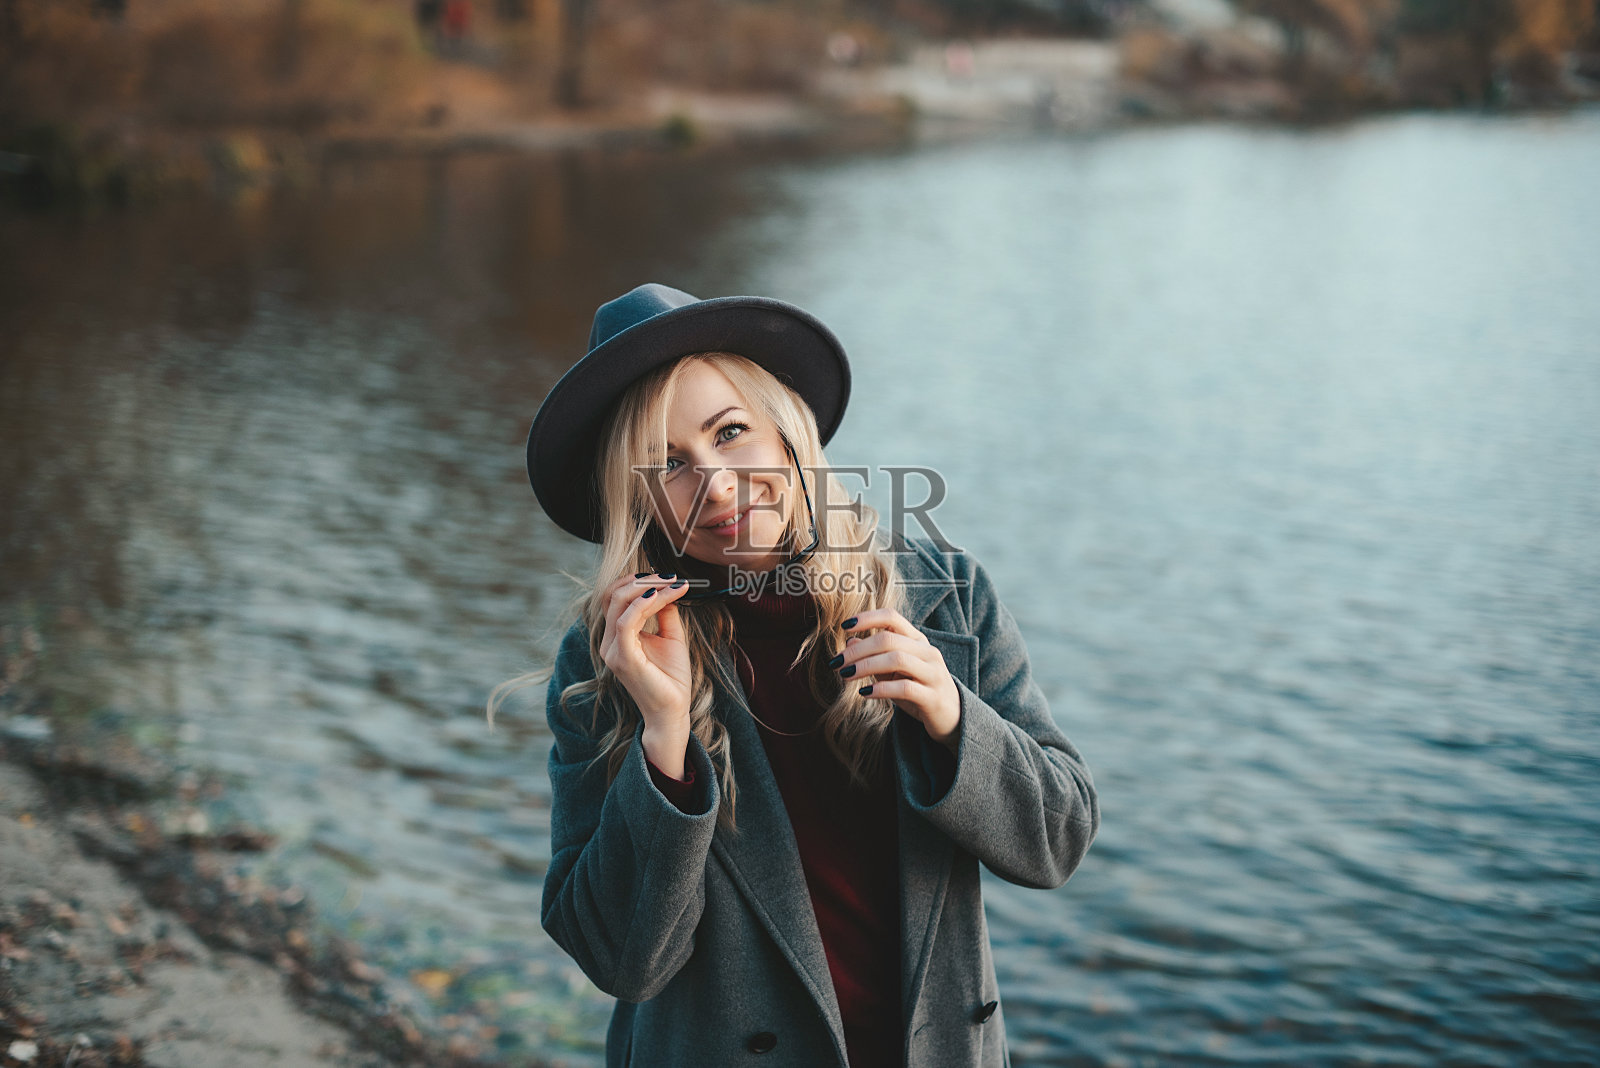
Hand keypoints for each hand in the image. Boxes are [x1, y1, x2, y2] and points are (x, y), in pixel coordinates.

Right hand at [597, 571, 692, 775]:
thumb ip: (665, 612)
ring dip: (647, 588)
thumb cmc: (671, 678)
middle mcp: (609, 642)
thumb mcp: (671, 636)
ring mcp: (613, 650)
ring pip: (619, 604)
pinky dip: (644, 604)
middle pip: (612, 595)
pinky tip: (661, 596)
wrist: (673, 710)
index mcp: (617, 637)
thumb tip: (667, 588)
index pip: (615, 598)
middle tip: (669, 576)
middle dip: (641, 579)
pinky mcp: (623, 658)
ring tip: (671, 583)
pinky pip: (627, 621)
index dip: (636, 581)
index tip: (665, 575)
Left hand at [838, 609, 961, 748]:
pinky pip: (904, 688)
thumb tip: (849, 641)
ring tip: (845, 675)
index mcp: (917, 640)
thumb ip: (874, 656)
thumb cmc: (918, 690)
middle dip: (858, 650)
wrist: (951, 716)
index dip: (867, 618)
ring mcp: (932, 673)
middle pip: (889, 639)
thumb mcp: (894, 671)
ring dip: (866, 666)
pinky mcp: (932, 697)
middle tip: (837, 662)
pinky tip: (864, 693)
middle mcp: (927, 652)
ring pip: (897, 659)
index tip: (844, 626)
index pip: (892, 617)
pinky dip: (881, 689)